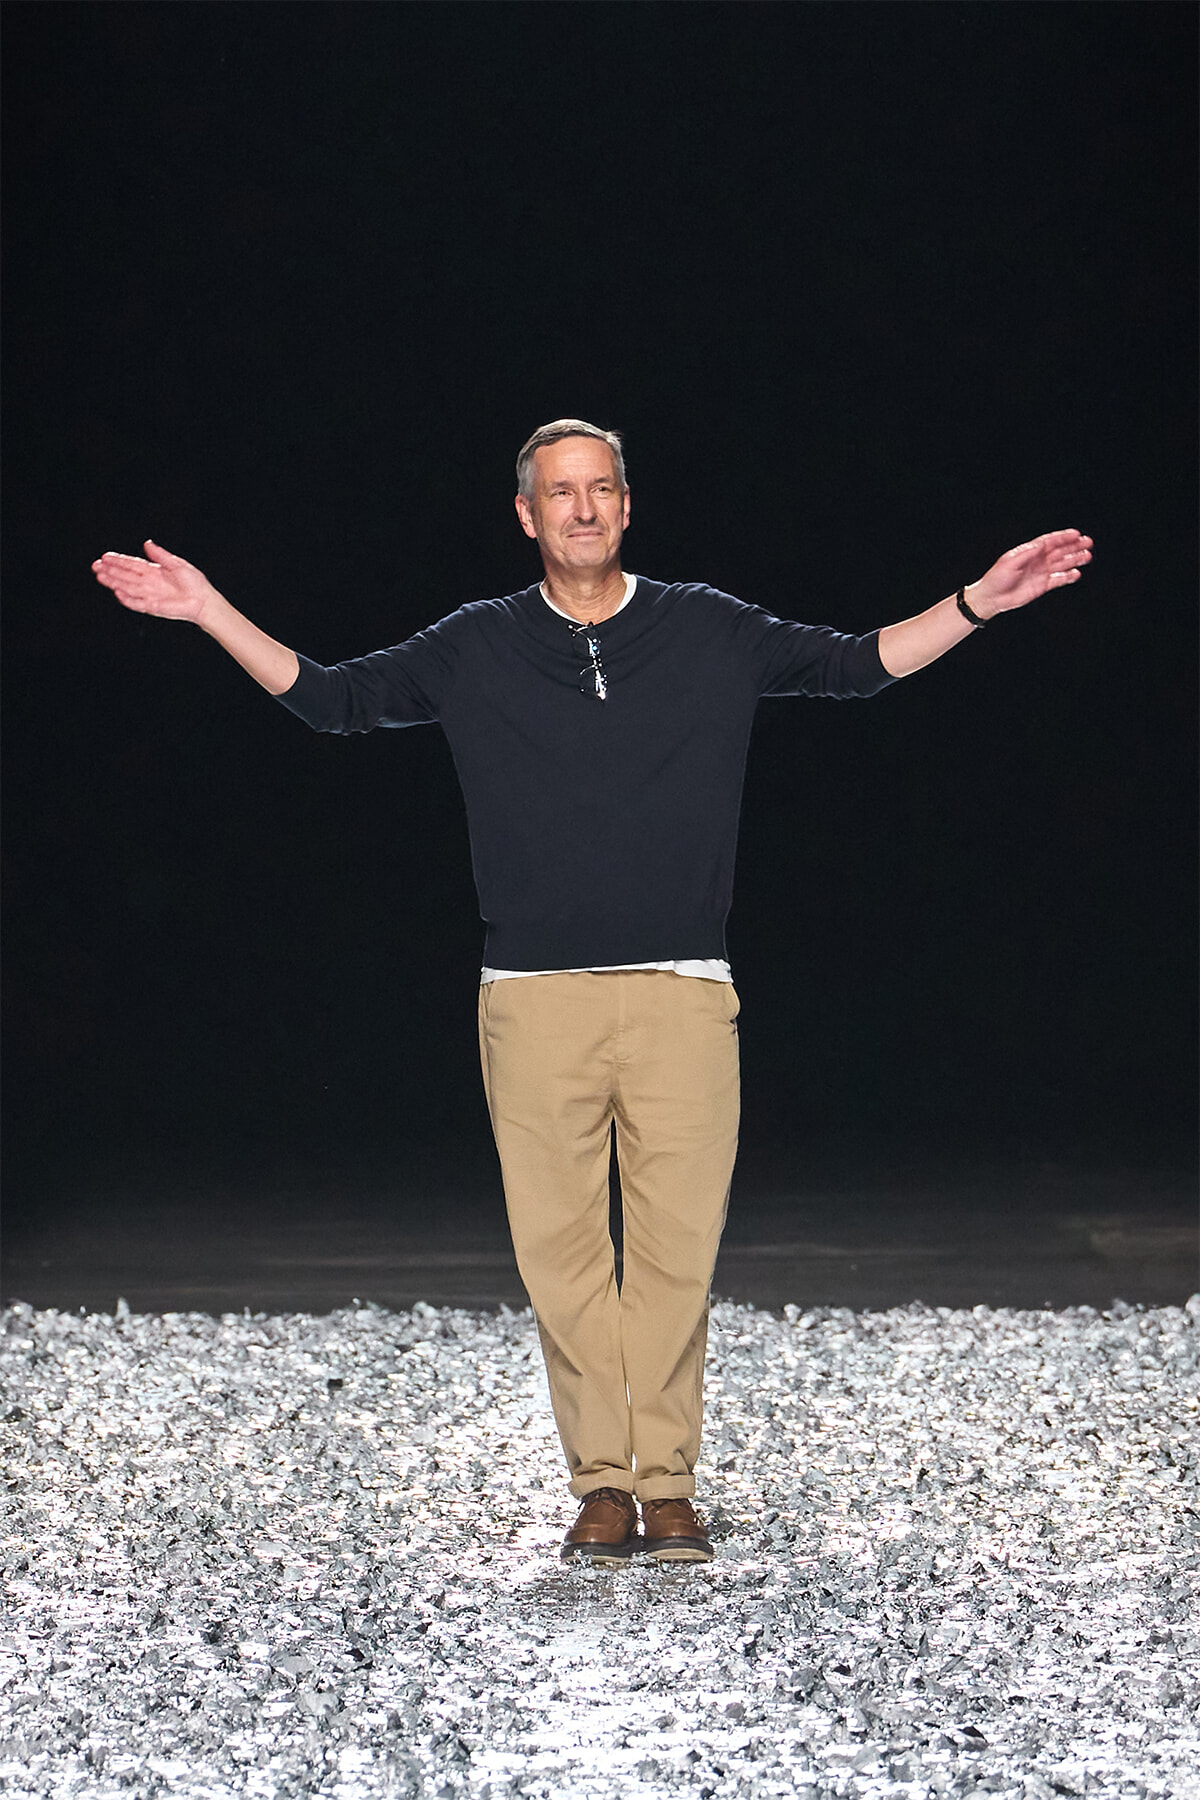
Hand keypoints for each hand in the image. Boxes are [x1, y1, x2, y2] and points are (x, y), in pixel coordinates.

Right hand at [91, 539, 220, 623]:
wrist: (203, 600)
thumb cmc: (194, 582)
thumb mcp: (177, 564)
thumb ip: (160, 555)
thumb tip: (147, 543)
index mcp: (153, 571)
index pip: (132, 565)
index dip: (118, 560)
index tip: (105, 556)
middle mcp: (148, 583)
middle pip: (125, 576)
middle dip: (110, 570)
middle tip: (95, 566)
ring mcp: (149, 595)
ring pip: (127, 588)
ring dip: (113, 582)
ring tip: (100, 576)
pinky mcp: (153, 607)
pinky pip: (137, 603)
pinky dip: (127, 598)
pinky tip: (117, 592)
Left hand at [967, 529, 1092, 620]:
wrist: (992, 597)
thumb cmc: (997, 577)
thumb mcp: (1009, 562)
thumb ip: (1026, 554)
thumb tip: (1040, 545)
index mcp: (1030, 551)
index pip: (1050, 541)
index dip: (1063, 537)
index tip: (1076, 534)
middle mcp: (1038, 560)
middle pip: (1059, 551)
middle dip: (1073, 546)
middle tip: (1088, 542)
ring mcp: (1041, 573)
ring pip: (1062, 564)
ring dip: (1074, 560)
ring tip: (1087, 556)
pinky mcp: (1042, 586)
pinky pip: (1058, 580)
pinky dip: (1067, 577)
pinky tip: (1076, 574)